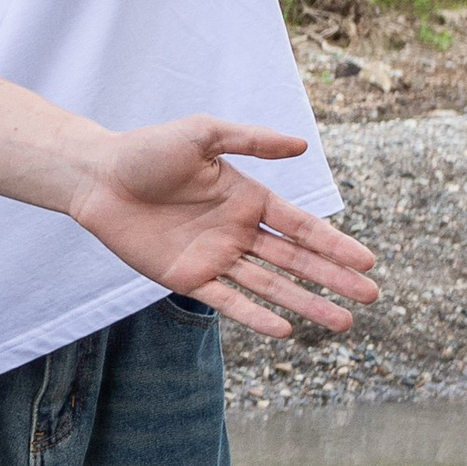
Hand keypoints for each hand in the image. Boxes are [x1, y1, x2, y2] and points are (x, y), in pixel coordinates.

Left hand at [70, 124, 378, 334]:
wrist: (97, 177)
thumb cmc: (147, 150)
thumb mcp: (202, 135)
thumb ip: (249, 140)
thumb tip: (301, 145)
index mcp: (247, 198)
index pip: (300, 226)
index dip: (334, 244)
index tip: (367, 262)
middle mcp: (237, 231)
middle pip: (295, 261)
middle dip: (332, 279)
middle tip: (369, 298)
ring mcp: (214, 257)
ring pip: (270, 285)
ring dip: (305, 304)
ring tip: (342, 323)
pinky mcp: (185, 279)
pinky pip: (227, 301)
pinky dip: (255, 315)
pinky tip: (285, 330)